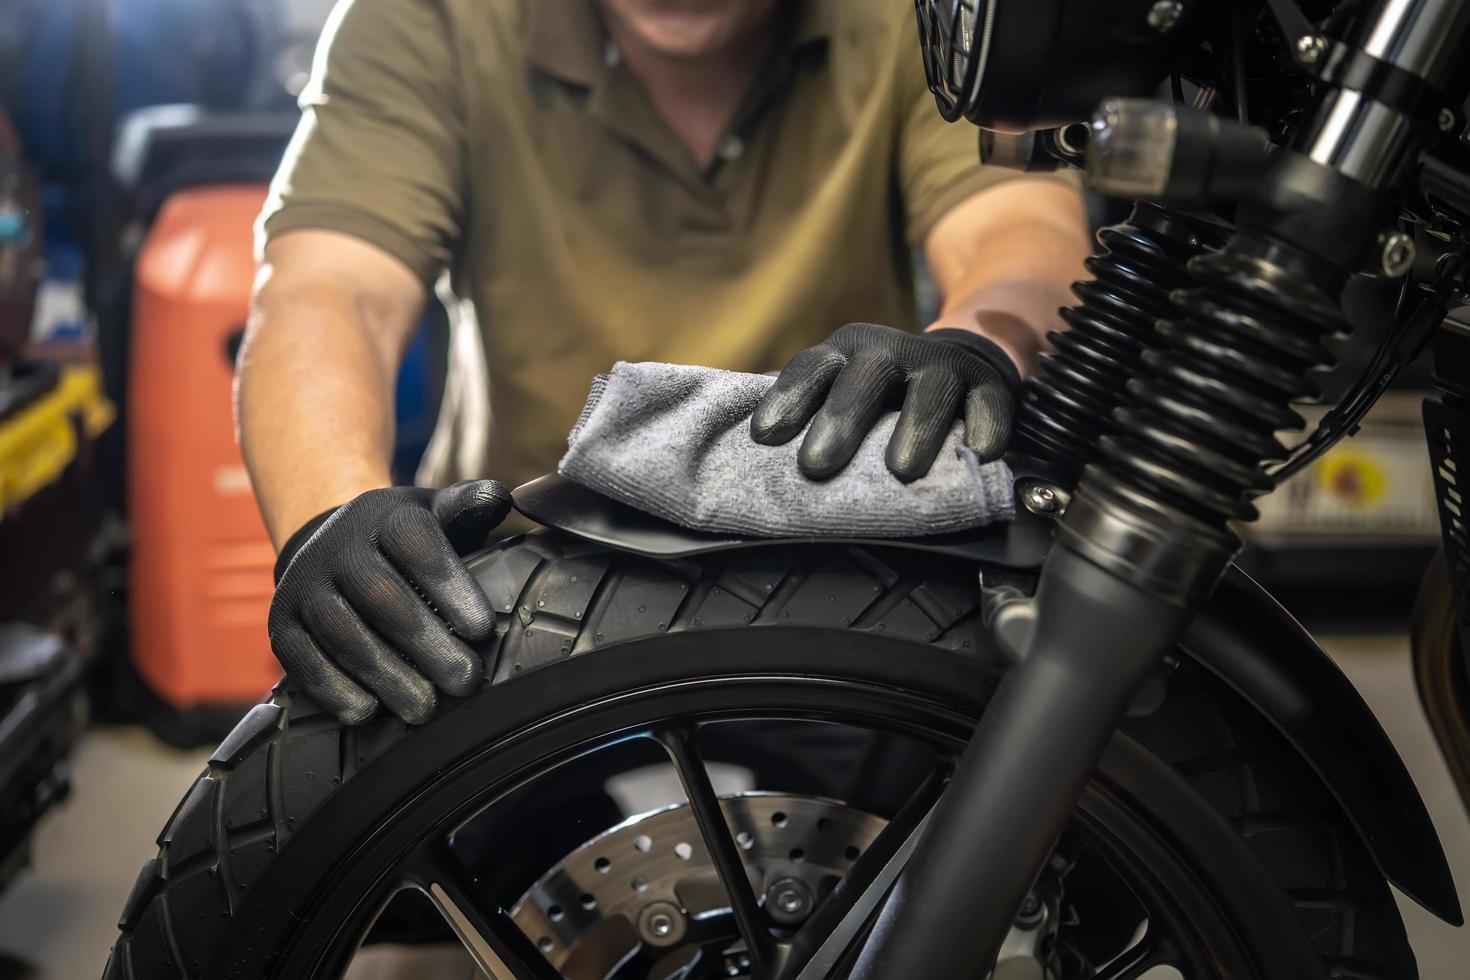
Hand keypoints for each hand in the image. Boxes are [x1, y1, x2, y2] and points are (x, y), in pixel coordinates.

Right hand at [268, 479, 512, 724]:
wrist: (331, 548)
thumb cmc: (403, 541)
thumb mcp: (436, 512)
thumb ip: (471, 504)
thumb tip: (501, 496)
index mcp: (383, 515)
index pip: (417, 548)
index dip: (451, 590)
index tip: (483, 630)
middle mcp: (336, 546)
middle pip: (381, 597)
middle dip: (427, 644)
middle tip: (465, 681)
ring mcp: (303, 584)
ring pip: (342, 633)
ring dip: (386, 676)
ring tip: (425, 709)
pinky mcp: (281, 622)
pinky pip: (303, 659)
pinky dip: (335, 690)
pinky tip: (368, 712)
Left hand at [751, 323, 1019, 481]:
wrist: (961, 364)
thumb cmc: (885, 395)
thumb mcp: (846, 393)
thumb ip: (814, 422)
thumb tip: (761, 472)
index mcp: (846, 353)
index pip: (812, 368)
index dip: (789, 398)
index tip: (765, 436)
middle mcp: (890, 351)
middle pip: (864, 377)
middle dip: (840, 419)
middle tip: (816, 465)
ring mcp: (941, 365)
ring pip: (928, 390)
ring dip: (915, 429)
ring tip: (900, 471)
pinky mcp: (987, 384)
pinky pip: (988, 403)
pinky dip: (984, 427)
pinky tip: (978, 453)